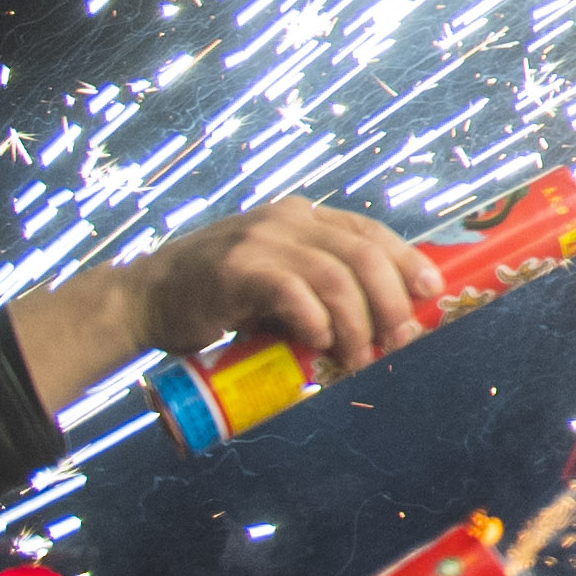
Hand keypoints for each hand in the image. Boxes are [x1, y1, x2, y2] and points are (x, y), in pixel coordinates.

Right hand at [4, 197, 440, 407]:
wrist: (145, 299)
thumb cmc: (221, 299)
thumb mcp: (278, 283)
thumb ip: (321, 291)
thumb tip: (383, 327)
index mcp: (304, 218)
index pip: (370, 233)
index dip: (406, 262)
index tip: (430, 293)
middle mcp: (288, 220)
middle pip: (362, 254)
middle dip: (390, 301)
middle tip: (398, 341)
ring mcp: (261, 239)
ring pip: (335, 275)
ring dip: (355, 323)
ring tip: (358, 357)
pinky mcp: (236, 267)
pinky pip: (292, 291)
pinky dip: (314, 319)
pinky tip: (319, 343)